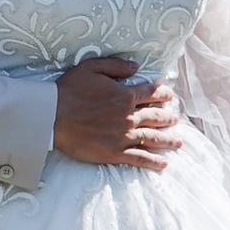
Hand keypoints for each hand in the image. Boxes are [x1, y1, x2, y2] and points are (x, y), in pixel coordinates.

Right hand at [54, 54, 182, 166]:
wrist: (52, 116)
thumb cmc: (68, 90)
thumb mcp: (91, 68)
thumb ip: (116, 66)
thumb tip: (136, 66)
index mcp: (124, 95)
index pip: (151, 93)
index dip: (162, 93)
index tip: (169, 95)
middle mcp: (128, 116)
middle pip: (156, 117)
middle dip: (168, 117)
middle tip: (175, 119)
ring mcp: (123, 136)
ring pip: (152, 138)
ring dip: (167, 140)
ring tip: (178, 143)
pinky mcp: (114, 153)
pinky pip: (139, 158)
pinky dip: (153, 161)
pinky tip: (163, 163)